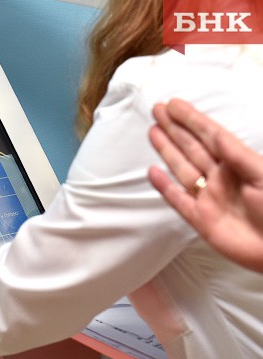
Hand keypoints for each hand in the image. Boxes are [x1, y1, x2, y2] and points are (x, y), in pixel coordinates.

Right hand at [148, 99, 262, 272]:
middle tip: (158, 110)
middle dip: (175, 128)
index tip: (174, 105)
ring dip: (167, 150)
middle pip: (192, 148)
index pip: (210, 136)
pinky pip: (178, 200)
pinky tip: (152, 172)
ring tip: (153, 131)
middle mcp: (221, 178)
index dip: (192, 119)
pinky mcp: (201, 220)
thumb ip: (238, 155)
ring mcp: (209, 198)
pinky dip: (164, 186)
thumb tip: (217, 135)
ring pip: (182, 169)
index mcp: (238, 165)